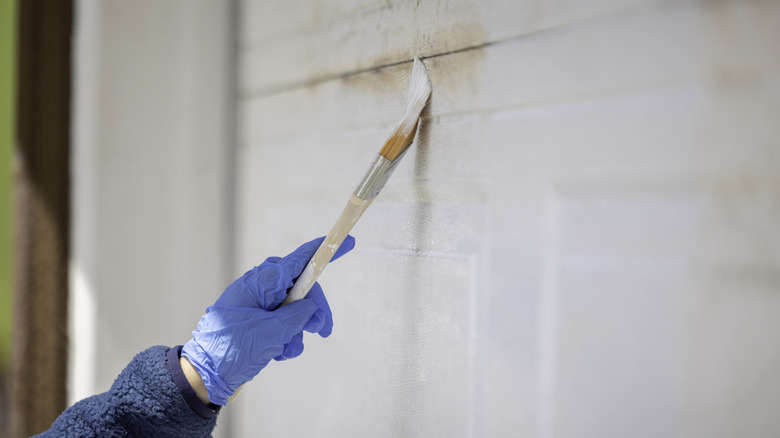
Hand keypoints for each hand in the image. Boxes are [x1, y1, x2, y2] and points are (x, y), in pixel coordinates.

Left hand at [181, 235, 354, 404]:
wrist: (206, 375)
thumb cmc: (233, 348)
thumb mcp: (272, 331)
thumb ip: (298, 315)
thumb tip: (311, 307)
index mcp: (262, 281)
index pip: (300, 260)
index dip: (324, 251)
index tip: (348, 242)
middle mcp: (260, 287)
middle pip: (302, 288)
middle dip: (314, 310)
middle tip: (322, 331)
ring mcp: (258, 304)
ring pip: (294, 309)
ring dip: (297, 331)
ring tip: (286, 349)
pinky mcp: (258, 320)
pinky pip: (283, 322)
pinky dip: (286, 338)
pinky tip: (278, 353)